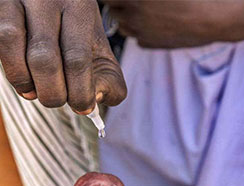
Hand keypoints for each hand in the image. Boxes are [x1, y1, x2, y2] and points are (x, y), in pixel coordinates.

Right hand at [0, 0, 126, 112]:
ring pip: (8, 39)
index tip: (81, 108)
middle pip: (43, 55)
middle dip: (50, 92)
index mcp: (78, 9)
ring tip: (30, 91)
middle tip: (53, 100)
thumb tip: (94, 100)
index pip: (77, 58)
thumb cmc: (74, 34)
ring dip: (18, 77)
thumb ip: (109, 80)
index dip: (79, 91)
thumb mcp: (99, 54)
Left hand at [103, 0, 243, 47]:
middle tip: (129, 2)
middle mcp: (133, 16)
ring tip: (142, 14)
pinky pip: (136, 38)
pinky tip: (154, 26)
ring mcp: (140, 32)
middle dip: (117, 6)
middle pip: (112, 12)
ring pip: (122, 28)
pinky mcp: (149, 44)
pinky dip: (140, 32)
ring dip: (126, 20)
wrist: (212, 18)